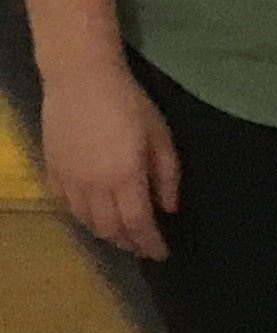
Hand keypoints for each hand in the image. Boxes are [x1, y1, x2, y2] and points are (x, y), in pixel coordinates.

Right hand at [39, 60, 177, 258]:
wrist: (81, 79)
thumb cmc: (128, 103)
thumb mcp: (160, 136)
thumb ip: (167, 175)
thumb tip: (169, 209)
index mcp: (125, 177)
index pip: (139, 224)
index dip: (150, 243)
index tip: (162, 253)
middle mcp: (94, 186)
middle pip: (110, 229)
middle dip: (129, 242)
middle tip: (143, 246)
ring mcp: (69, 180)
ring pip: (86, 221)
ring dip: (106, 233)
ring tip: (122, 234)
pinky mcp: (51, 171)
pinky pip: (65, 206)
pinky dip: (82, 217)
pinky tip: (93, 215)